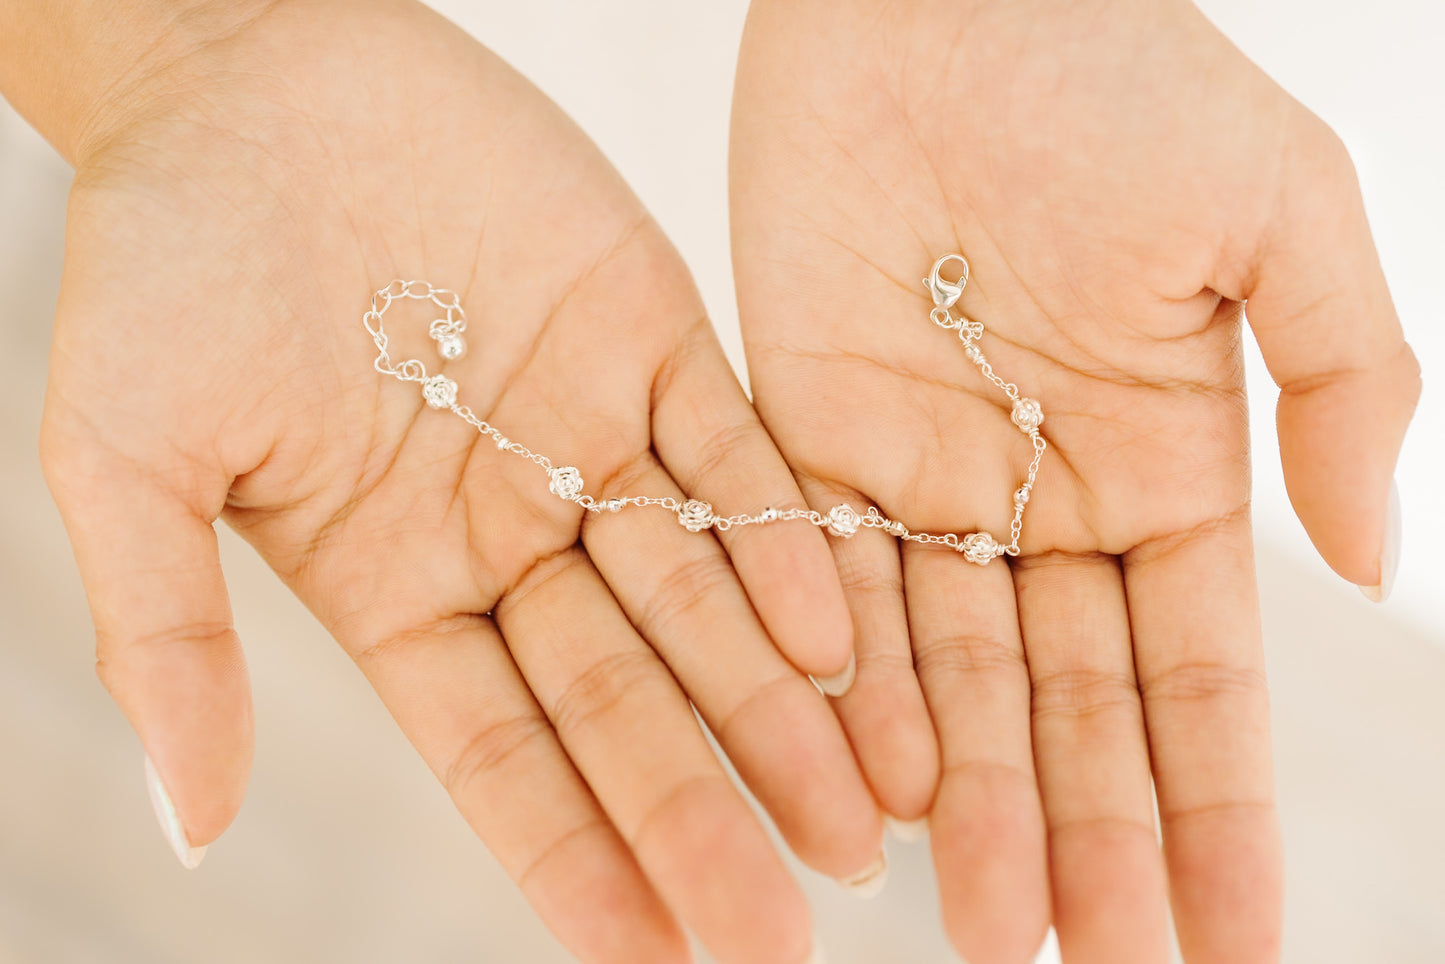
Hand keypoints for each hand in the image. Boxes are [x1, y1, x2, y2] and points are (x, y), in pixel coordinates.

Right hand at [20, 1, 884, 959]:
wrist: (250, 71)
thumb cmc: (165, 259)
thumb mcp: (127, 457)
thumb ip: (164, 636)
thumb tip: (186, 821)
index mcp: (398, 589)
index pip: (501, 757)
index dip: (572, 858)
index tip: (651, 959)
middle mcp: (512, 535)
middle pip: (626, 701)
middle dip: (702, 813)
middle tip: (785, 931)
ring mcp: (590, 441)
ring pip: (704, 599)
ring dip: (778, 705)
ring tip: (859, 819)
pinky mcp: (653, 339)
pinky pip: (731, 454)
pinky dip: (781, 540)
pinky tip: (838, 636)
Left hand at [731, 0, 1417, 960]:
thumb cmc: (1113, 71)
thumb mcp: (1279, 213)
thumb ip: (1343, 384)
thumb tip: (1367, 565)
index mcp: (1165, 463)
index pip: (1200, 674)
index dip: (1218, 805)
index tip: (1236, 933)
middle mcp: (1042, 499)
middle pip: (1074, 706)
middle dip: (1095, 838)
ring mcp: (922, 482)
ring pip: (953, 678)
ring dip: (980, 803)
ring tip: (992, 928)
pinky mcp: (809, 446)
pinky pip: (831, 594)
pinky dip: (858, 694)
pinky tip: (883, 797)